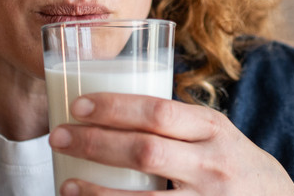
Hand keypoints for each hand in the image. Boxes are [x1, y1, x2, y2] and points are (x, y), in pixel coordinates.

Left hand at [48, 93, 293, 195]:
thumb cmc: (236, 168)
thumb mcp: (218, 137)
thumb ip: (179, 126)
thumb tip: (113, 110)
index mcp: (214, 130)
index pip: (159, 112)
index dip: (114, 107)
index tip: (78, 105)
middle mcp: (213, 165)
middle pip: (144, 151)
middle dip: (94, 143)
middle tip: (57, 137)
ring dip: (97, 193)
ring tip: (66, 185)